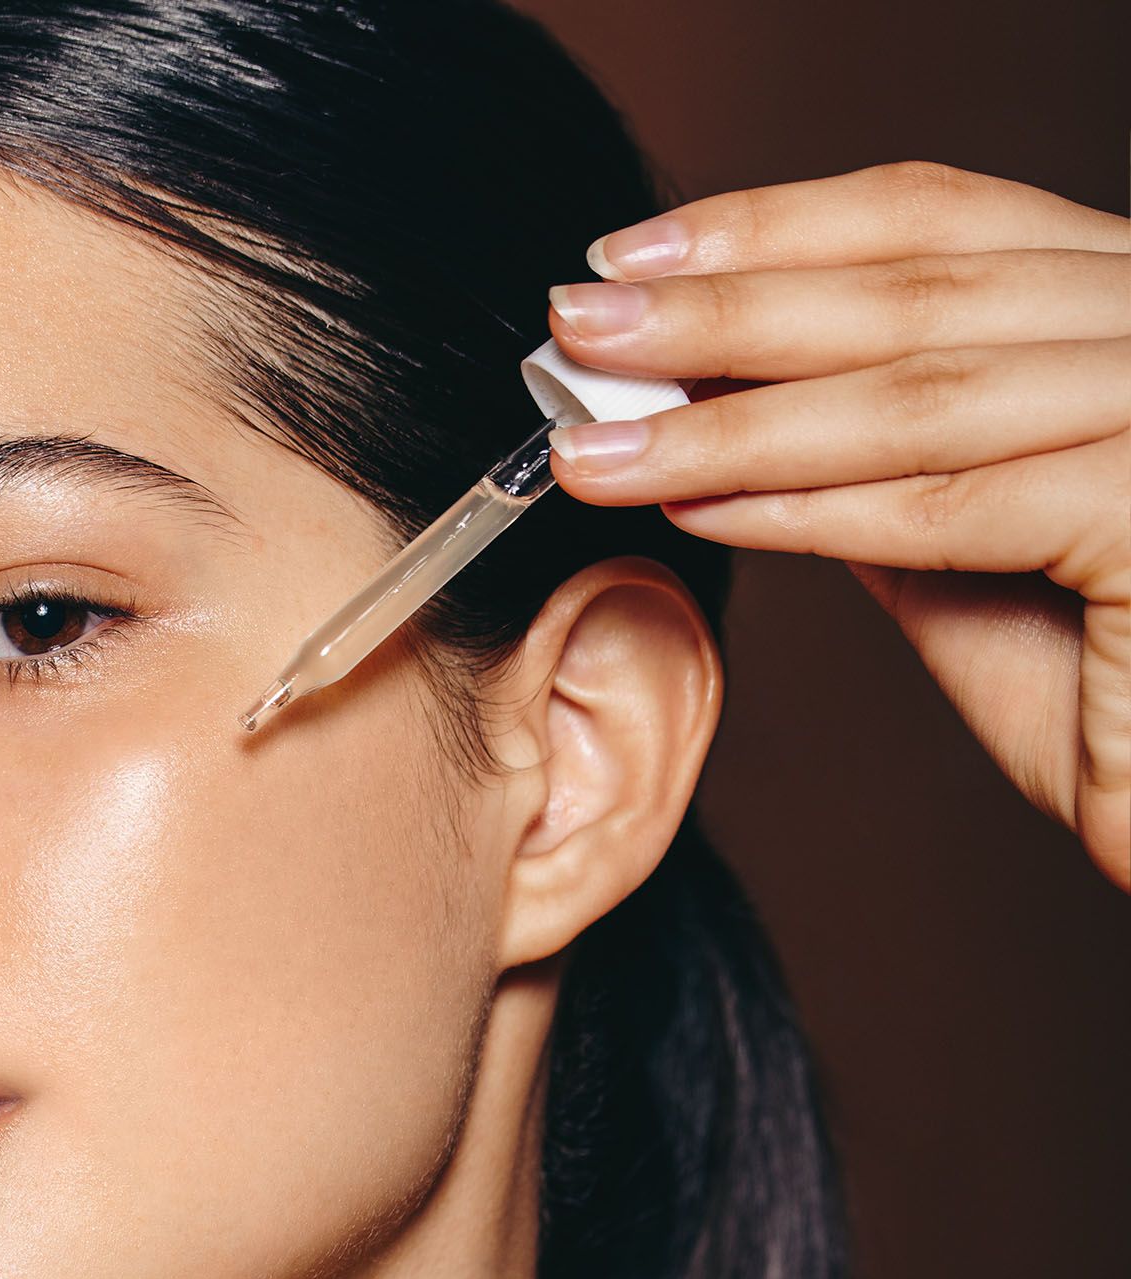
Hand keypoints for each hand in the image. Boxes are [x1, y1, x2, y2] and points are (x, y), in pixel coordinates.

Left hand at [542, 160, 1130, 891]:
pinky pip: (951, 505)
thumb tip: (739, 404)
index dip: (771, 229)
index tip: (631, 259)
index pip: (936, 220)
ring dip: (729, 423)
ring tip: (597, 446)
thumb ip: (886, 455)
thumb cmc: (1113, 686)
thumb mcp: (975, 539)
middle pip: (914, 288)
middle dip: (721, 311)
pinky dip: (807, 510)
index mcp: (1126, 301)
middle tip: (575, 327)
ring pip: (917, 396)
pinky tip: (700, 511)